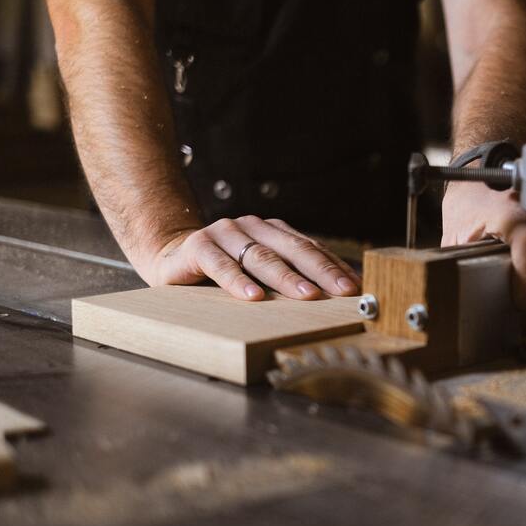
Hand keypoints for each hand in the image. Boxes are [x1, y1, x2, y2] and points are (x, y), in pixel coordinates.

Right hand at [144, 216, 361, 300]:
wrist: (169, 257)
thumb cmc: (223, 272)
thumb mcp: (260, 273)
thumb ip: (289, 278)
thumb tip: (333, 298)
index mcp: (273, 231)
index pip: (310, 248)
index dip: (334, 267)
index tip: (355, 287)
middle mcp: (253, 227)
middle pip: (293, 250)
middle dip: (321, 271)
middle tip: (342, 291)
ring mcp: (225, 233)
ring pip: (261, 257)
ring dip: (286, 278)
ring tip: (308, 296)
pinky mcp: (198, 246)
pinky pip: (220, 265)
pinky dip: (237, 281)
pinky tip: (253, 296)